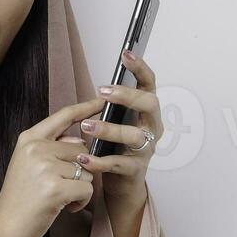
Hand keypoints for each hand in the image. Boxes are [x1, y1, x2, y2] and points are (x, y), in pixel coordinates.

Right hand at [0, 97, 101, 236]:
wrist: (5, 227)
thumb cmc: (20, 198)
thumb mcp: (28, 163)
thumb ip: (52, 147)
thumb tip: (80, 139)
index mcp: (29, 139)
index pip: (63, 116)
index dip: (85, 108)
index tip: (100, 101)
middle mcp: (37, 148)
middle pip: (82, 149)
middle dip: (80, 170)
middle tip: (60, 186)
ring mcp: (46, 167)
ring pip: (88, 170)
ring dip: (80, 188)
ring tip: (59, 198)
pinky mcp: (56, 188)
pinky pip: (87, 189)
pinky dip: (81, 201)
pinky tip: (64, 207)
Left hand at [75, 50, 160, 204]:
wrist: (122, 183)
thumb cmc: (118, 146)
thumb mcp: (117, 122)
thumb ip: (113, 106)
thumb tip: (102, 88)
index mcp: (146, 112)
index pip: (149, 84)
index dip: (140, 68)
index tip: (125, 54)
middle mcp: (152, 127)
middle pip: (150, 104)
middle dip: (128, 96)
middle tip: (104, 92)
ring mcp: (146, 149)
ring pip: (135, 135)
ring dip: (110, 129)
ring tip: (87, 127)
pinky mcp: (135, 170)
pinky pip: (119, 164)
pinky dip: (100, 161)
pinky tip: (84, 158)